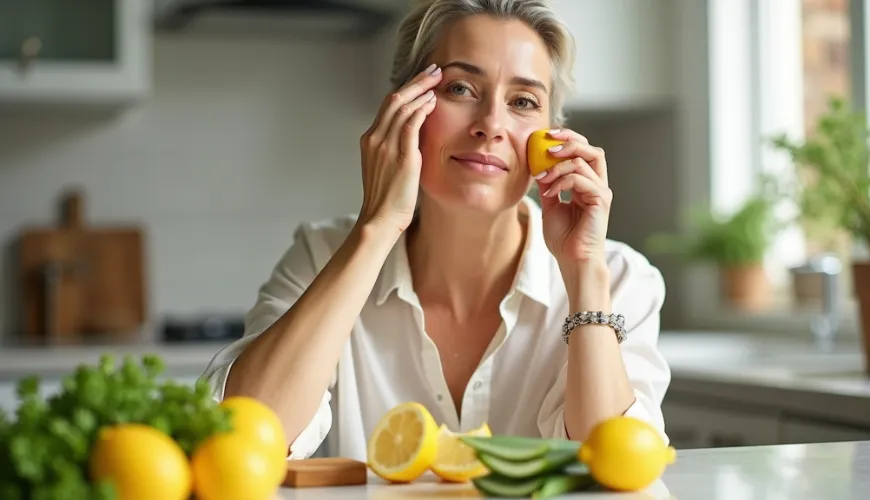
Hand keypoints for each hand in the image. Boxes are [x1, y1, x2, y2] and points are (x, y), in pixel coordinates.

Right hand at [358, 64, 441, 233]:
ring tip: (437, 80)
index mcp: (370, 140)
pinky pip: (410, 124)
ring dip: (421, 90)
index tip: (422, 81)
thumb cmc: (387, 199)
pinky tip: (432, 102)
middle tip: (433, 70)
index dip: (406, 89)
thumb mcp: (387, 167)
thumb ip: (396, 148)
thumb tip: (413, 136)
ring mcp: (386, 147)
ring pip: (401, 106)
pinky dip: (421, 109)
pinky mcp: (401, 157)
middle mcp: (375, 139)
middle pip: (394, 99)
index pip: (388, 105)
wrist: (379, 219)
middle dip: (415, 82)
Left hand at [535, 129, 612, 265]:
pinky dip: (562, 180)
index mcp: (587, 184)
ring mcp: (601, 191)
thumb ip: (548, 185)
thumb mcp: (550, 205)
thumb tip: (538, 166)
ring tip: (543, 176)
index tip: (545, 136)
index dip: (566, 140)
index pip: (582, 152)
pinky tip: (550, 192)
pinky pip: (580, 178)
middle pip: (591, 149)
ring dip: (560, 164)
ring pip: (585, 160)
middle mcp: (597, 185)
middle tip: (548, 141)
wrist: (572, 260)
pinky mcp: (601, 199)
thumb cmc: (564, 238)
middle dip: (570, 139)